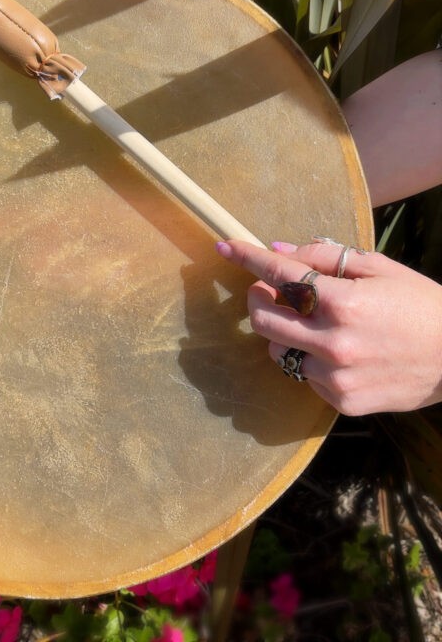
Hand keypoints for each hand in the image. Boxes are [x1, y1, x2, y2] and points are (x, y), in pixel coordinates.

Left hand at [215, 239, 441, 415]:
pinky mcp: (341, 401)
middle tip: (268, 291)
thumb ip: (325, 257)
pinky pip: (303, 376)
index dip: (248, 257)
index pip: (281, 274)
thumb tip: (279, 249)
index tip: (225, 247)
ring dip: (284, 333)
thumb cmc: (422, 305)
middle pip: (262, 319)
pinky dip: (308, 361)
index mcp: (344, 302)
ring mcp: (335, 375)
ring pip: (278, 351)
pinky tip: (337, 354)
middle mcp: (333, 341)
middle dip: (256, 299)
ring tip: (313, 326)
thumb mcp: (380, 269)